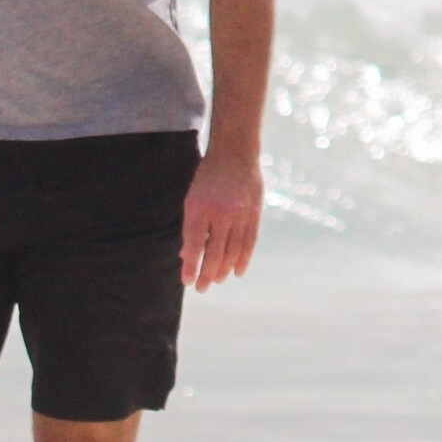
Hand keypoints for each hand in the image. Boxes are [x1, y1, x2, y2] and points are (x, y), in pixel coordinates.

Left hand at [181, 148, 262, 289]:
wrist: (235, 153)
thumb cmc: (208, 178)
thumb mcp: (192, 199)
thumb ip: (191, 227)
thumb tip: (186, 256)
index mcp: (199, 208)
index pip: (194, 245)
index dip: (191, 266)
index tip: (187, 282)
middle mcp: (220, 213)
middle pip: (214, 252)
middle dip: (207, 274)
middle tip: (202, 288)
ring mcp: (240, 214)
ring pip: (232, 251)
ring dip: (224, 269)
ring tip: (217, 280)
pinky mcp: (254, 213)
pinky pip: (249, 242)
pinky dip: (243, 259)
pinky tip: (237, 271)